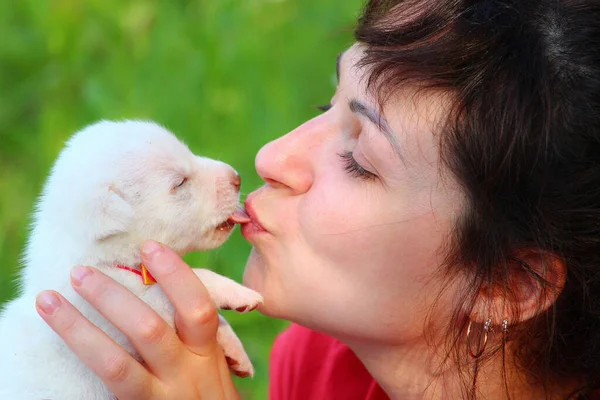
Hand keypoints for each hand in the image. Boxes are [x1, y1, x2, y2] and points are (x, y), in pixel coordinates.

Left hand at [35, 241, 239, 399]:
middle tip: (81, 272)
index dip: (175, 275)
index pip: (197, 307)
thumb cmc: (205, 393)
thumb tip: (159, 283)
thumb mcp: (209, 361)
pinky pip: (107, 384)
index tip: (149, 247)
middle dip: (113, 297)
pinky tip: (59, 339)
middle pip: (149, 330)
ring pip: (115, 362)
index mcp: (205, 352)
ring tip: (50, 301)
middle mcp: (185, 374)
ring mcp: (159, 398)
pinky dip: (81, 358)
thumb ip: (191, 332)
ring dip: (78, 329)